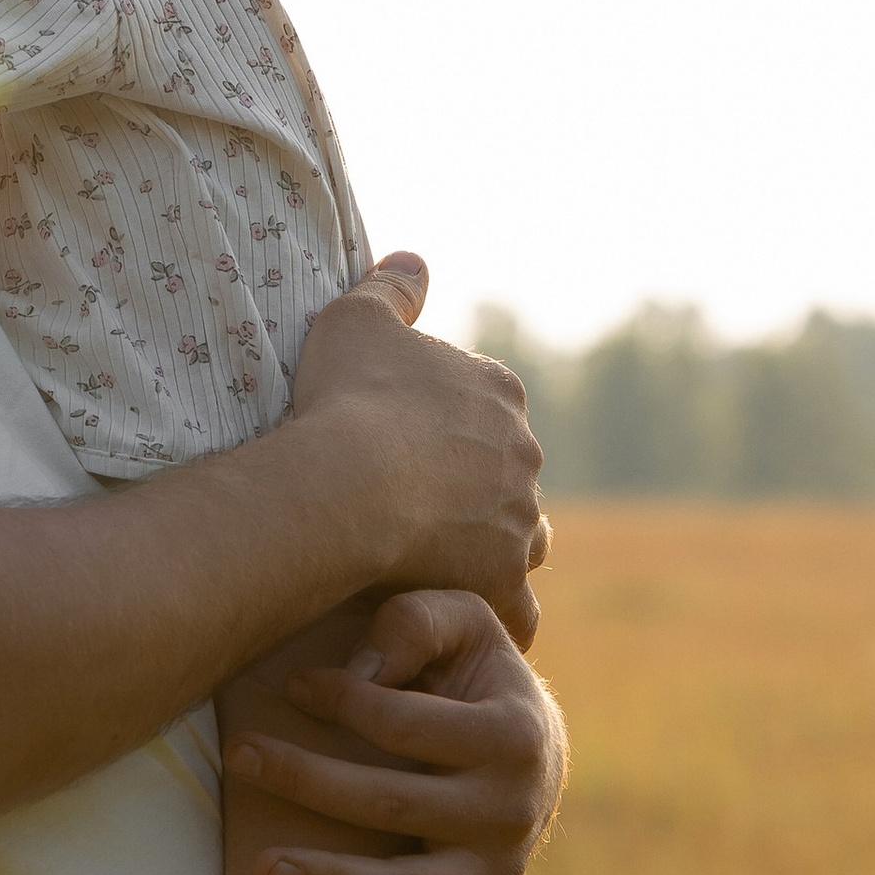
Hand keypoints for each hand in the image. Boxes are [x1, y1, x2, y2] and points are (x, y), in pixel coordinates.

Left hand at [222, 588, 566, 874]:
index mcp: (511, 738)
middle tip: (237, 755)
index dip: (340, 699)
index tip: (287, 684)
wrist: (524, 741)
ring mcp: (495, 874)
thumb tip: (363, 660)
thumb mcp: (457, 621)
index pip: (405, 725)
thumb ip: (414, 620)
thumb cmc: (469, 669)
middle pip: (390, 806)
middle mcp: (511, 814)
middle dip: (307, 781)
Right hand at [286, 254, 549, 648]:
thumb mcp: (357, 319)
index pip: (485, 410)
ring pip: (515, 538)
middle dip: (471, 489)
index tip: (403, 445)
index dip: (443, 429)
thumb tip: (413, 259)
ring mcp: (520, 518)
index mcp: (500, 390)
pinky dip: (492, 610)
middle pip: (505, 475)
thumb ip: (391, 287)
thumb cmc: (348, 396)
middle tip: (411, 508)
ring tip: (432, 563)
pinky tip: (457, 614)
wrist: (348, 481)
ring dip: (486, 548)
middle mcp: (526, 453)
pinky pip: (510, 604)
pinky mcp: (503, 576)